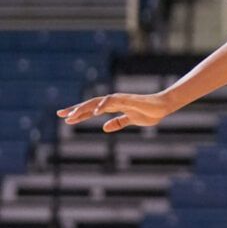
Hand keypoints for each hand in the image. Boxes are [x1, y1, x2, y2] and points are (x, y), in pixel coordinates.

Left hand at [57, 92, 172, 132]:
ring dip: (84, 108)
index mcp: (113, 106)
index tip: (65, 117)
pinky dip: (102, 105)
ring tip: (72, 115)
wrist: (163, 107)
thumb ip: (119, 123)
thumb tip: (105, 128)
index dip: (79, 113)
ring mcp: (119, 99)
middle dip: (75, 110)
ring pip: (96, 102)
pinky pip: (111, 102)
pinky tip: (94, 112)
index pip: (92, 109)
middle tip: (60, 115)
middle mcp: (113, 101)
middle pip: (90, 104)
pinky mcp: (126, 99)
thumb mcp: (132, 120)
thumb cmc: (150, 112)